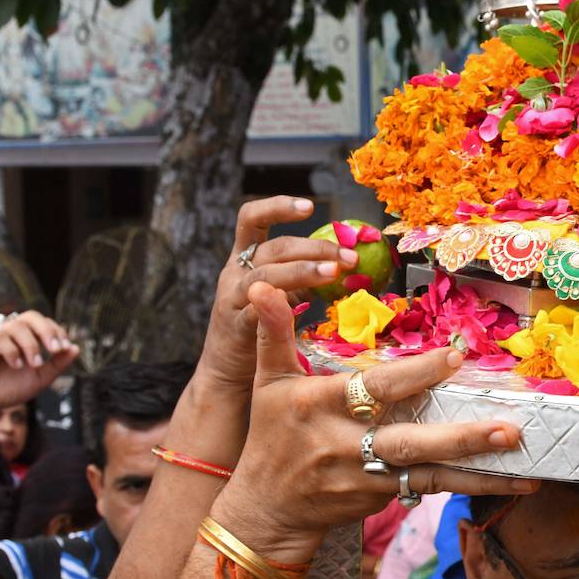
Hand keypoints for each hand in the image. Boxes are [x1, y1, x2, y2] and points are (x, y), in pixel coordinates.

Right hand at [0, 311, 77, 416]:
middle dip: (47, 331)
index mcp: (22, 337)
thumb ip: (58, 363)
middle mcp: (6, 331)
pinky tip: (16, 365)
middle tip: (55, 349)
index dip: (55, 331)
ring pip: (16, 326)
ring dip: (31, 346)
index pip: (42, 322)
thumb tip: (76, 348)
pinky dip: (12, 351)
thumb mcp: (40, 377)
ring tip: (34, 364)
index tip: (64, 347)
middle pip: (30, 316)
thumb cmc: (8, 389)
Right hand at [196, 196, 356, 391]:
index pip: (252, 218)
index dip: (278, 207)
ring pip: (265, 274)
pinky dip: (278, 304)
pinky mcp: (235, 326)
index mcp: (244, 259)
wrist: (229, 372)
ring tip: (335, 271)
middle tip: (349, 255)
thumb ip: (305, 278)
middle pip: (273, 248)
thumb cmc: (262, 329)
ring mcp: (232, 297)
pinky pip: (255, 310)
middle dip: (315, 247)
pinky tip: (303, 304)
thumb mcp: (283, 296)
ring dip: (303, 270)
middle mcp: (235, 272)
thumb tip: (349, 263)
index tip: (309, 206)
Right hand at [211, 283, 536, 559]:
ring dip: (480, 472)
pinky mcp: (382, 499)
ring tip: (526, 466)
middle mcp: (350, 446)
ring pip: (431, 475)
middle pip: (412, 442)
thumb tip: (261, 283)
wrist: (267, 511)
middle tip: (509, 429)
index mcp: (325, 408)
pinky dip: (470, 486)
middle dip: (462, 438)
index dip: (418, 375)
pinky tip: (513, 481)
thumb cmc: (271, 437)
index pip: (379, 389)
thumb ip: (273, 332)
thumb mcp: (267, 382)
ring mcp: (369, 479)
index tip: (455, 357)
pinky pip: (430, 488)